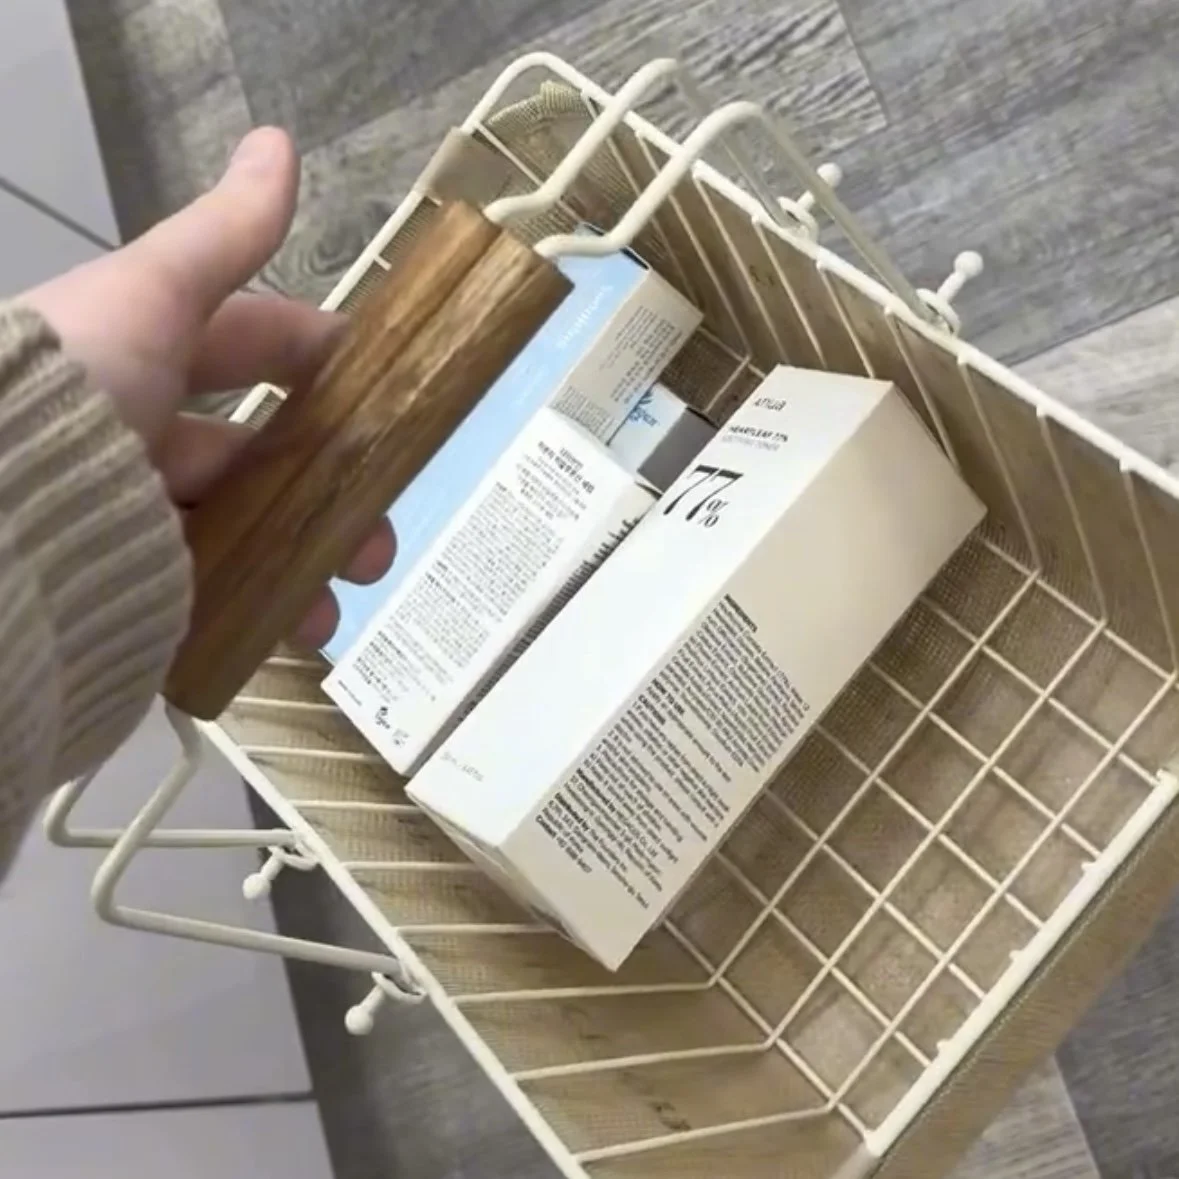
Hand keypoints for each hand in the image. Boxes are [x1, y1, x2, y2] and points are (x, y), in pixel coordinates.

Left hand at [22, 127, 393, 647]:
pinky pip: (212, 598)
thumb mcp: (151, 300)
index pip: (244, 348)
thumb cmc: (80, 392)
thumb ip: (223, 236)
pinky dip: (262, 613)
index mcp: (138, 360)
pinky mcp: (134, 591)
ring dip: (306, 561)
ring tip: (338, 599)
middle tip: (376, 526)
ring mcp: (136, 519)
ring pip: (242, 534)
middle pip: (255, 454)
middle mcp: (136, 439)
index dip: (315, 360)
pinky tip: (298, 628)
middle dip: (328, 483)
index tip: (386, 388)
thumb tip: (280, 141)